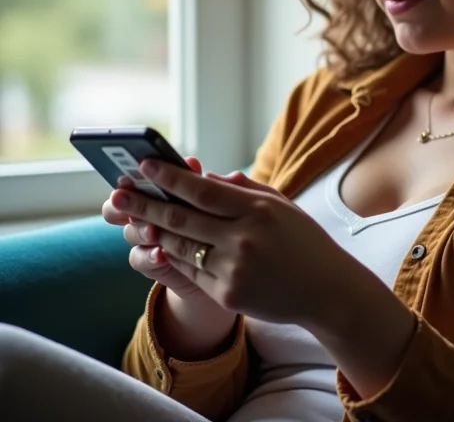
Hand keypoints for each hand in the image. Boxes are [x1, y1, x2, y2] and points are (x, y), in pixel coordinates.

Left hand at [109, 159, 360, 327]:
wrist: (326, 290)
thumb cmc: (304, 241)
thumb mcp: (281, 206)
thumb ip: (244, 189)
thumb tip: (206, 177)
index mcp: (258, 210)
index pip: (203, 191)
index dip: (170, 178)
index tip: (144, 166)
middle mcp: (243, 238)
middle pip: (182, 219)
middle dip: (145, 205)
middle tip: (118, 195)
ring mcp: (234, 269)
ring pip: (180, 247)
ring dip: (153, 232)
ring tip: (132, 218)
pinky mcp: (228, 295)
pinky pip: (191, 272)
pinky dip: (173, 257)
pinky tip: (159, 245)